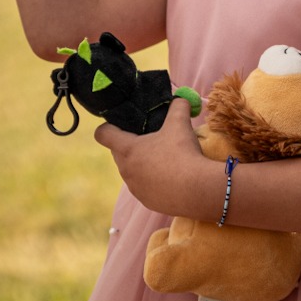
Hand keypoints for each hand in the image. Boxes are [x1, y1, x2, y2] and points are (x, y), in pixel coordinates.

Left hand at [94, 98, 210, 217]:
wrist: (198, 190)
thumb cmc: (183, 153)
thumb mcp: (180, 124)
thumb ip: (178, 106)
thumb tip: (181, 99)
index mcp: (127, 150)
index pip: (103, 134)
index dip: (108, 126)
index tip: (120, 125)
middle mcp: (126, 171)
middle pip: (118, 153)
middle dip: (130, 145)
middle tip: (150, 139)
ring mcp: (136, 189)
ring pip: (132, 172)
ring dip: (142, 165)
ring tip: (163, 160)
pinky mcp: (148, 202)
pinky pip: (144, 188)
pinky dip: (152, 182)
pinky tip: (170, 178)